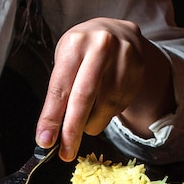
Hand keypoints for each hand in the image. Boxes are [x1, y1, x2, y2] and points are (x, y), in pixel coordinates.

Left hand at [35, 18, 175, 160]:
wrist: (118, 31)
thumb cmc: (83, 52)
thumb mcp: (65, 62)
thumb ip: (59, 94)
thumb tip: (50, 134)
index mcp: (75, 44)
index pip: (60, 88)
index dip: (51, 118)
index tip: (45, 141)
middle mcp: (101, 47)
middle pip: (84, 98)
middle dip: (72, 131)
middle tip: (66, 152)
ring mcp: (123, 57)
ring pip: (105, 106)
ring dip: (91, 124)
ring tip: (85, 122)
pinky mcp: (138, 69)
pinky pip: (120, 105)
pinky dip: (107, 114)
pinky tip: (103, 105)